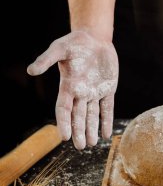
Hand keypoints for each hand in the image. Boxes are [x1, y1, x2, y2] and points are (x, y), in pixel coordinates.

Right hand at [27, 30, 118, 148]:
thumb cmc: (74, 43)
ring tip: (92, 144)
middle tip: (81, 147)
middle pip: (79, 116)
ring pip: (92, 115)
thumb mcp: (59, 49)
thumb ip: (46, 59)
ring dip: (92, 130)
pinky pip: (107, 108)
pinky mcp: (108, 90)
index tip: (64, 137)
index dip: (64, 123)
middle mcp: (80, 93)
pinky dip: (107, 121)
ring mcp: (94, 92)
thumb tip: (31, 70)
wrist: (94, 39)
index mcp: (68, 86)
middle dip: (79, 132)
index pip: (64, 109)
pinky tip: (107, 134)